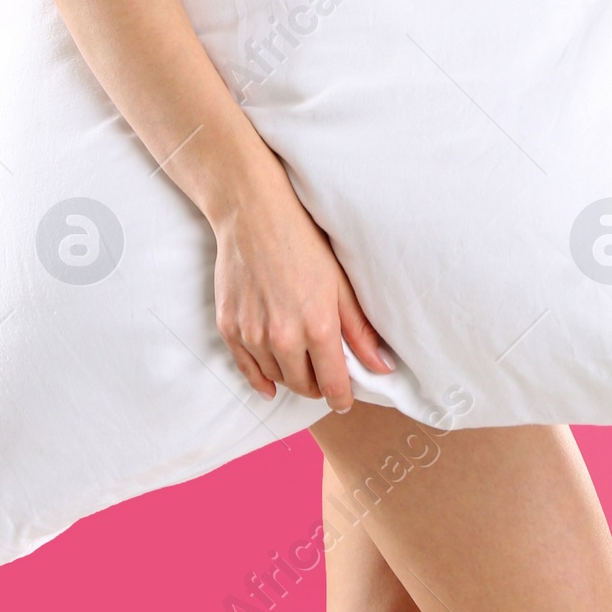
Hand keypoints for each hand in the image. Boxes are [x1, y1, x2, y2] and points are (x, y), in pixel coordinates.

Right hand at [212, 167, 393, 410]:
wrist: (253, 213)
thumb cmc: (302, 241)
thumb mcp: (340, 282)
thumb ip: (360, 330)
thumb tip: (383, 368)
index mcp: (317, 327)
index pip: (333, 387)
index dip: (342, 398)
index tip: (344, 399)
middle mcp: (283, 338)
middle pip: (304, 387)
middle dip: (317, 385)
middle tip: (323, 373)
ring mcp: (252, 335)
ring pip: (276, 378)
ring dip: (290, 376)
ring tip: (299, 361)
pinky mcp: (229, 328)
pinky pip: (247, 370)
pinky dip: (260, 378)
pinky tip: (270, 381)